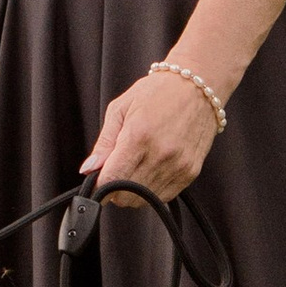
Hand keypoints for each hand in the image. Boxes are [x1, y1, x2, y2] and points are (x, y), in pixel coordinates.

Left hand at [83, 64, 221, 198]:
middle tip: (116, 170)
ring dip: (133, 191)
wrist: (197, 86)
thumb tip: (88, 170)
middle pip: (126, 196)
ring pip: (144, 200)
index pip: (112, 180)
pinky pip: (164, 196)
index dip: (100, 185)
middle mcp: (160, 154)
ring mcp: (178, 166)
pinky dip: (152, 190)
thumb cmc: (156, 92)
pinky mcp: (191, 172)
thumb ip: (104, 143)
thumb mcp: (120, 109)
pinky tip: (151, 169)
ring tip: (136, 166)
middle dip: (114, 188)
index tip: (98, 180)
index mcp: (138, 136)